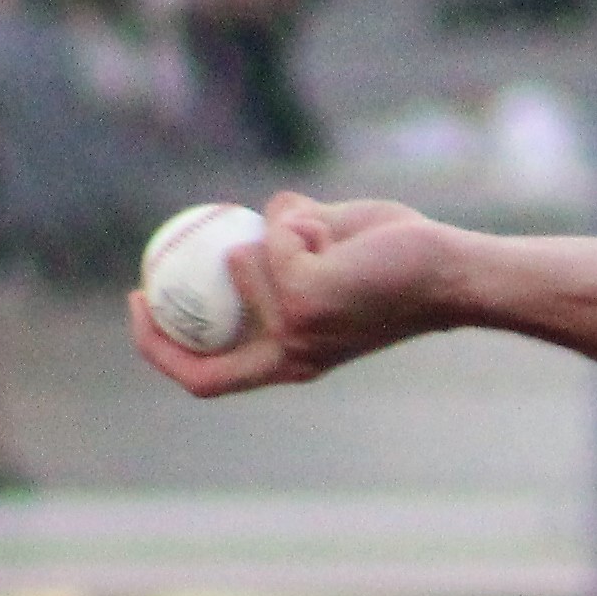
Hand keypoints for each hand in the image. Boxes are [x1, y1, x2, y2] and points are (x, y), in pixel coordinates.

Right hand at [129, 192, 471, 394]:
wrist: (453, 274)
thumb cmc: (401, 262)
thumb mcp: (329, 256)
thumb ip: (287, 243)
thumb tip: (251, 221)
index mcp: (290, 357)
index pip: (209, 376)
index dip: (162, 350)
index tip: (143, 306)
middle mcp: (290, 354)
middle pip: (199, 362)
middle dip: (151, 331)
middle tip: (146, 277)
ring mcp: (295, 329)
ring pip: (244, 259)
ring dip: (281, 227)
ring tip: (330, 231)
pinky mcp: (307, 297)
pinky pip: (277, 237)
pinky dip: (303, 219)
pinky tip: (341, 231)